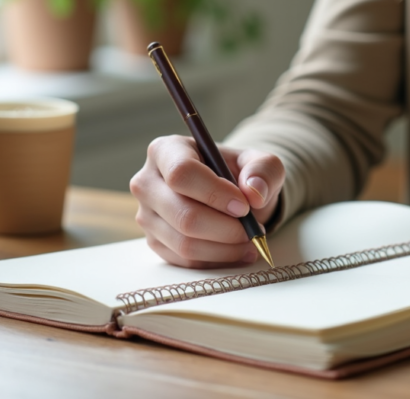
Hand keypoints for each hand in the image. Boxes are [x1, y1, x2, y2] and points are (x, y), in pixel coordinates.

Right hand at [130, 135, 283, 267]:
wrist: (228, 194)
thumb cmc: (238, 173)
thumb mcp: (259, 163)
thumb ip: (263, 170)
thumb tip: (254, 192)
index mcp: (166, 151)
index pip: (181, 173)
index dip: (214, 193)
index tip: (244, 206)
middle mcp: (147, 182)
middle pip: (183, 214)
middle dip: (226, 228)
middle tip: (253, 230)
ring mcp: (146, 215)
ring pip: (184, 242)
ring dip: (225, 248)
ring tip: (250, 240)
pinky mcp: (154, 242)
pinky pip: (185, 260)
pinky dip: (216, 259)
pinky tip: (237, 250)